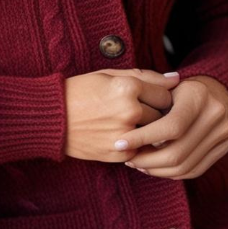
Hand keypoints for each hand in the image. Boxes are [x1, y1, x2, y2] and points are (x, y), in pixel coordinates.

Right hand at [64, 69, 179, 162]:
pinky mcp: (118, 153)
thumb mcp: (110, 75)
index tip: (151, 98)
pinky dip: (136, 143)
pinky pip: (141, 149)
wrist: (51, 118)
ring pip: (155, 134)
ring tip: (130, 123)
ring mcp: (124, 134)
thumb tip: (176, 79)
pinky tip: (120, 134)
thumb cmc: (80, 91)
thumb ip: (145, 76)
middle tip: (140, 111)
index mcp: (128, 87)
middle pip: (163, 115)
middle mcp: (128, 110)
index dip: (160, 96)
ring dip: (148, 130)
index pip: (166, 94)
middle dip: (156, 113)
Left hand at [114, 76, 227, 179]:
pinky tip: (154, 167)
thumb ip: (147, 102)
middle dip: (147, 160)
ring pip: (184, 166)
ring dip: (156, 170)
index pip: (170, 127)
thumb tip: (125, 128)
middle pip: (177, 152)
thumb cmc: (179, 91)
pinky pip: (194, 170)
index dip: (143, 138)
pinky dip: (171, 173)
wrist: (215, 94)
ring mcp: (223, 133)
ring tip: (138, 163)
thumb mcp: (164, 88)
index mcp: (198, 95)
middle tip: (127, 158)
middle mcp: (215, 114)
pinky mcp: (224, 149)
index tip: (120, 143)